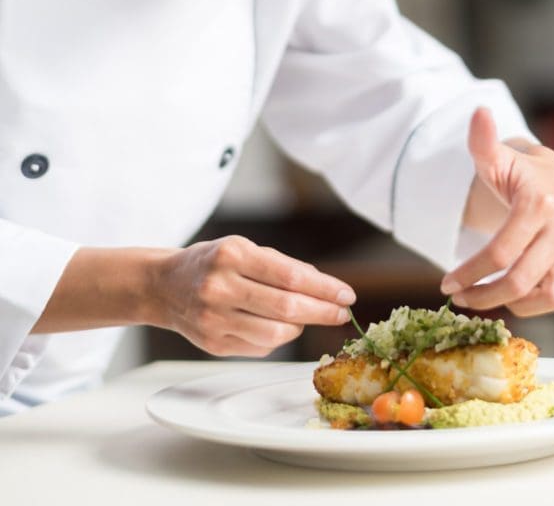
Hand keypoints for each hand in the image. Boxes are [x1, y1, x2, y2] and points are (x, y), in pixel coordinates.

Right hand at [151, 236, 355, 356]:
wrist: (164, 286)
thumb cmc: (213, 262)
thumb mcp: (244, 249)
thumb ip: (283, 266)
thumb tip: (325, 287)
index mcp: (232, 255)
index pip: (289, 276)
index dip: (324, 289)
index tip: (346, 295)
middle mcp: (220, 288)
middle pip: (286, 308)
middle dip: (322, 312)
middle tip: (341, 312)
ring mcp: (214, 319)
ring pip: (276, 333)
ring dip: (300, 326)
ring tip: (304, 316)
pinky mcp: (213, 344)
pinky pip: (261, 346)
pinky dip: (278, 337)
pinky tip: (276, 325)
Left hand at [440, 108, 553, 315]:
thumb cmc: (519, 173)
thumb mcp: (496, 158)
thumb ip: (483, 140)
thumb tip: (479, 112)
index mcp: (539, 204)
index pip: (500, 251)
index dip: (470, 272)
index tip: (447, 285)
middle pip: (521, 280)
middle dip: (485, 295)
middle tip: (460, 298)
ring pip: (553, 296)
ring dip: (518, 306)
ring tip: (488, 300)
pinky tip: (542, 302)